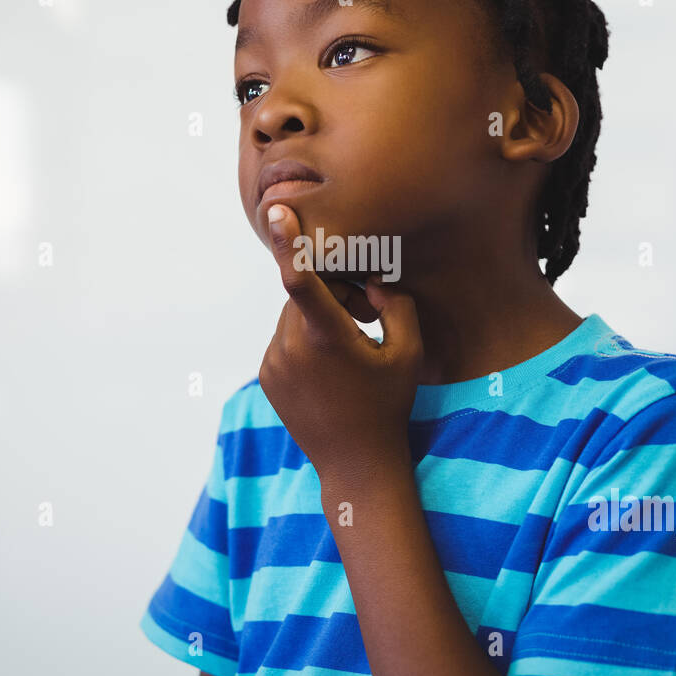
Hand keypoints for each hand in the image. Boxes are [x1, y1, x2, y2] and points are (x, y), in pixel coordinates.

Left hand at [258, 204, 422, 487]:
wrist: (356, 464)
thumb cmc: (389, 404)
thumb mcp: (409, 352)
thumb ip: (394, 303)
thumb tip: (370, 279)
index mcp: (326, 337)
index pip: (300, 279)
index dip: (288, 241)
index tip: (276, 210)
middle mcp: (290, 347)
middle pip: (305, 294)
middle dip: (333, 294)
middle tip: (365, 318)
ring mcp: (273, 363)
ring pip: (293, 317)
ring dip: (319, 319)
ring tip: (350, 351)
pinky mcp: (266, 377)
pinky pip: (284, 340)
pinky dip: (305, 342)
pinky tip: (331, 372)